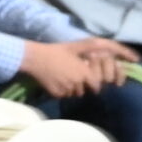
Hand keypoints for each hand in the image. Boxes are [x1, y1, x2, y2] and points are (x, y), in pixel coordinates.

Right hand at [15, 38, 135, 98]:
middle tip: (74, 77)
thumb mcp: (75, 47)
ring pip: (73, 93)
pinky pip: (63, 95)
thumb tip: (106, 50)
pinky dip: (61, 91)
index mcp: (83, 72)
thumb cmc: (56, 51)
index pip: (96, 85)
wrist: (35, 58)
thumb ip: (91, 48)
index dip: (94, 83)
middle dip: (82, 86)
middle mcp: (76, 83)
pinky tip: (56, 82)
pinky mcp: (56, 94)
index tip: (90, 80)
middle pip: (84, 90)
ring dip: (71, 89)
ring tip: (64, 79)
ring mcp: (66, 90)